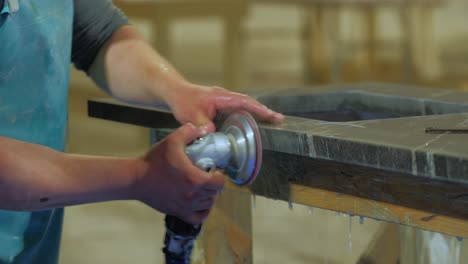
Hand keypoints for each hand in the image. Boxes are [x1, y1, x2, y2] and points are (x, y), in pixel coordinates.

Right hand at [133, 123, 224, 224]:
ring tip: (203, 187)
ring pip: (207, 204)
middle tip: (208, 176)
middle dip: (214, 185)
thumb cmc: (154, 160)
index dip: (220, 176)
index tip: (214, 170)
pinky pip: (198, 217)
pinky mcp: (177, 212)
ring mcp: (185, 206)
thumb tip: (205, 128)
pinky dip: (203, 211)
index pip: (219, 183)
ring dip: (209, 196)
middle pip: (214, 193)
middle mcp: (192, 195)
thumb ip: (189, 132)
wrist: (136, 178)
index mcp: (195, 179)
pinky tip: (200, 203)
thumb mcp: (172, 141)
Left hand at [165, 82, 284, 127]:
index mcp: (222, 97)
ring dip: (257, 113)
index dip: (259, 109)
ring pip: (245, 106)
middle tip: (280, 120)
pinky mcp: (222, 106)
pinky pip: (238, 110)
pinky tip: (252, 125)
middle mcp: (226, 97)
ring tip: (272, 122)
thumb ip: (202, 125)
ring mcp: (225, 101)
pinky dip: (247, 116)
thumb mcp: (191, 116)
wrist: (176, 93)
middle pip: (250, 103)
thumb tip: (213, 133)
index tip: (272, 116)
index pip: (244, 102)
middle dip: (265, 111)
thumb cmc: (183, 102)